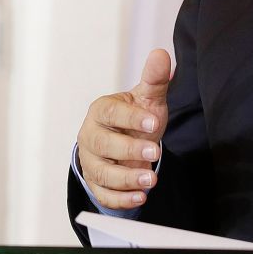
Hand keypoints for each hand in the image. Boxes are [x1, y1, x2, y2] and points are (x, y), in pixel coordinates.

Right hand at [75, 48, 171, 209]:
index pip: (111, 112)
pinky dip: (121, 198)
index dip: (131, 118)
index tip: (153, 122)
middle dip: (128, 149)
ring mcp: (92, 161)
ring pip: (102, 172)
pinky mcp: (96, 183)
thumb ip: (154, 80)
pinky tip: (141, 196)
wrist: (125, 143)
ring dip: (126, 178)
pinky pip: (104, 194)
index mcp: (101, 110)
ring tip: (151, 179)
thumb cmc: (135, 119)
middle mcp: (91, 135)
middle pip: (103, 144)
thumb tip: (161, 54)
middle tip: (154, 152)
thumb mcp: (147, 99)